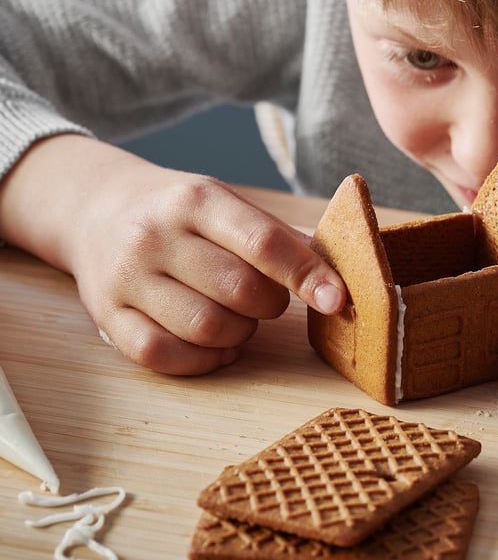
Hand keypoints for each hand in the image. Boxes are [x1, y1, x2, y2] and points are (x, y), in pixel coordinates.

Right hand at [0, 135, 345, 374]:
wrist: (98, 210)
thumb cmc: (180, 212)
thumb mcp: (225, 201)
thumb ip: (276, 234)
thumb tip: (335, 268)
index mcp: (197, 199)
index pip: (263, 242)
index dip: (306, 275)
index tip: (337, 299)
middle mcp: (157, 235)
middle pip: (239, 290)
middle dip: (270, 304)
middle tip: (268, 298)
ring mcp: (127, 277)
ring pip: (205, 328)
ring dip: (241, 333)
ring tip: (241, 318)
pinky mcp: (107, 316)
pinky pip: (164, 356)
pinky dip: (203, 360)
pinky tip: (218, 346)